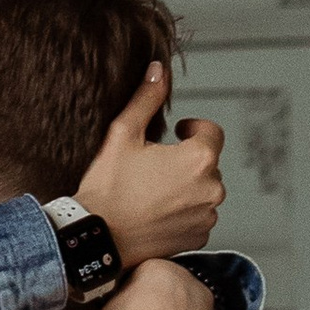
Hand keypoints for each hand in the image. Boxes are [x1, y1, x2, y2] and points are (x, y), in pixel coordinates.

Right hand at [75, 62, 225, 264]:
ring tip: (151, 190)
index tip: (176, 133)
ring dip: (185, 186)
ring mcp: (207, 216)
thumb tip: (158, 71)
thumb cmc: (108, 186)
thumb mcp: (123, 134)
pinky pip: (198, 216)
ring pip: (203, 189)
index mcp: (199, 158)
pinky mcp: (198, 237)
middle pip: (207, 162)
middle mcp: (211, 188)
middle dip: (185, 159)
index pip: (212, 131)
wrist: (98, 238)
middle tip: (153, 165)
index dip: (193, 128)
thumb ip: (147, 99)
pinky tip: (155, 210)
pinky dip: (183, 211)